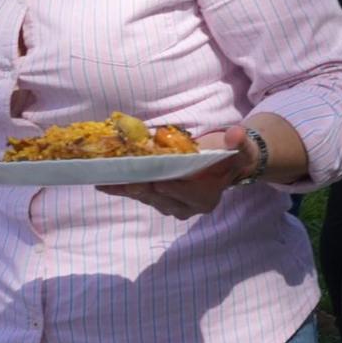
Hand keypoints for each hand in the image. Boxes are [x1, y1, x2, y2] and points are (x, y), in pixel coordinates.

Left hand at [98, 125, 251, 219]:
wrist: (219, 166)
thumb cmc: (228, 157)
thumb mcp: (240, 149)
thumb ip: (238, 142)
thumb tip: (236, 134)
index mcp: (206, 198)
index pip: (189, 195)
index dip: (175, 189)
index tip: (160, 182)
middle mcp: (185, 207)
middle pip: (162, 198)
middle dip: (144, 189)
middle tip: (129, 181)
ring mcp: (167, 205)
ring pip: (145, 197)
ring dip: (126, 189)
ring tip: (107, 180)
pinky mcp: (153, 199)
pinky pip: (135, 194)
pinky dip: (118, 188)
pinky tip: (101, 183)